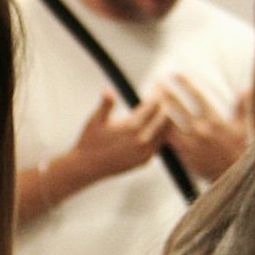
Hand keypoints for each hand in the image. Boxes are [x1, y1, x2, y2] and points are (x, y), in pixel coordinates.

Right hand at [56, 90, 172, 190]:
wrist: (87, 167)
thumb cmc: (89, 141)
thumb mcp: (95, 120)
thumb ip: (106, 104)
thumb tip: (108, 90)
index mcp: (131, 127)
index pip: (151, 107)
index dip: (157, 96)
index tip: (160, 88)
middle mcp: (141, 140)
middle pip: (162, 119)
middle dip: (164, 107)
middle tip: (167, 97)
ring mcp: (144, 152)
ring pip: (164, 134)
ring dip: (166, 122)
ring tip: (166, 111)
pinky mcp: (144, 161)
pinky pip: (159, 146)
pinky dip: (162, 136)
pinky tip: (160, 130)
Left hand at [152, 72, 247, 180]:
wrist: (237, 178)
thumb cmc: (241, 151)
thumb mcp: (243, 128)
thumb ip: (243, 107)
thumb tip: (247, 90)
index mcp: (214, 121)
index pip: (196, 97)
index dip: (183, 83)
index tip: (174, 74)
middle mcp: (201, 132)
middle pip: (176, 110)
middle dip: (164, 96)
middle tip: (156, 85)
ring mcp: (191, 146)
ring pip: (167, 128)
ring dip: (158, 116)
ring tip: (150, 105)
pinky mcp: (184, 159)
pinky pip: (168, 145)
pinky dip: (161, 135)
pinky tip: (151, 127)